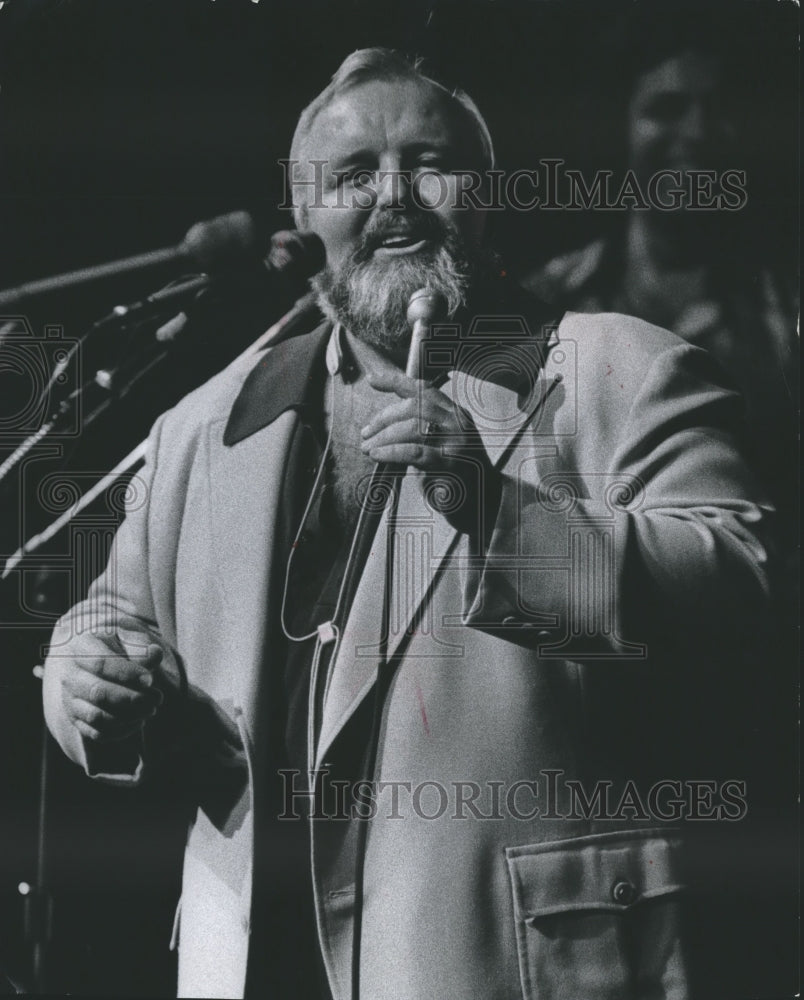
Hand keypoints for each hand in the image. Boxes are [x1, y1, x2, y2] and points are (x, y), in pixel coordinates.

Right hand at [56, 630, 164, 742]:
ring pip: (96, 716)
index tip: (150, 680)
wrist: (95, 660)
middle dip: (131, 699)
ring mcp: (70, 699)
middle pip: (97, 692)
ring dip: (128, 717)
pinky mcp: (76, 719)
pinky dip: (121, 731)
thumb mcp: (126, 637)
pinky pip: (96, 733)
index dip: (127, 674)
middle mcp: (71, 675)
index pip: (100, 663)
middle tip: (156, 699)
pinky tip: (139, 721)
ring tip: (151, 709)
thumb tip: (154, 654)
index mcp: (81, 647)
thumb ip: (140, 644)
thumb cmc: (116, 646)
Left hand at [360, 370, 500, 535]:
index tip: (372, 381)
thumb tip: (383, 428)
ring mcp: (457, 442)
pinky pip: (415, 452)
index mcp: (455, 414)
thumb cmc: (458, 477)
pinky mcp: (452, 464)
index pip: (423, 389)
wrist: (487, 503)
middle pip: (414, 405)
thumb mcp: (439, 446)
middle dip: (384, 418)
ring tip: (369, 448)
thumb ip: (419, 433)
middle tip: (367, 433)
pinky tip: (378, 455)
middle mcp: (458, 422)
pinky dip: (391, 452)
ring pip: (413, 426)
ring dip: (384, 436)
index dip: (395, 382)